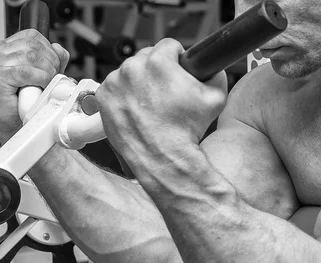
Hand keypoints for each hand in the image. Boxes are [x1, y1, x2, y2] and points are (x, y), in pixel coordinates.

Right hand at [0, 29, 69, 141]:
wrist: (18, 125)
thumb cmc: (27, 102)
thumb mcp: (44, 75)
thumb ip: (52, 60)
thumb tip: (60, 49)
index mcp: (5, 48)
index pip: (33, 36)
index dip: (50, 50)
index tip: (55, 65)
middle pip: (35, 46)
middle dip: (52, 63)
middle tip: (53, 78)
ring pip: (32, 57)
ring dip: (47, 72)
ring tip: (47, 84)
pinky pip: (27, 72)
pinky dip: (40, 79)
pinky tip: (41, 87)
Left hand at [96, 38, 226, 173]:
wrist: (163, 157)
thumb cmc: (187, 130)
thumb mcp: (216, 99)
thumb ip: (216, 74)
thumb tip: (212, 67)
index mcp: (158, 62)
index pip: (169, 46)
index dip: (177, 59)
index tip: (178, 71)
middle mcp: (133, 68)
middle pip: (147, 57)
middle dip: (157, 70)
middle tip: (166, 92)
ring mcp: (115, 83)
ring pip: (130, 72)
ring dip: (140, 81)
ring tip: (152, 104)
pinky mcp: (104, 97)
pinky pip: (115, 87)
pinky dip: (124, 95)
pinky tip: (137, 110)